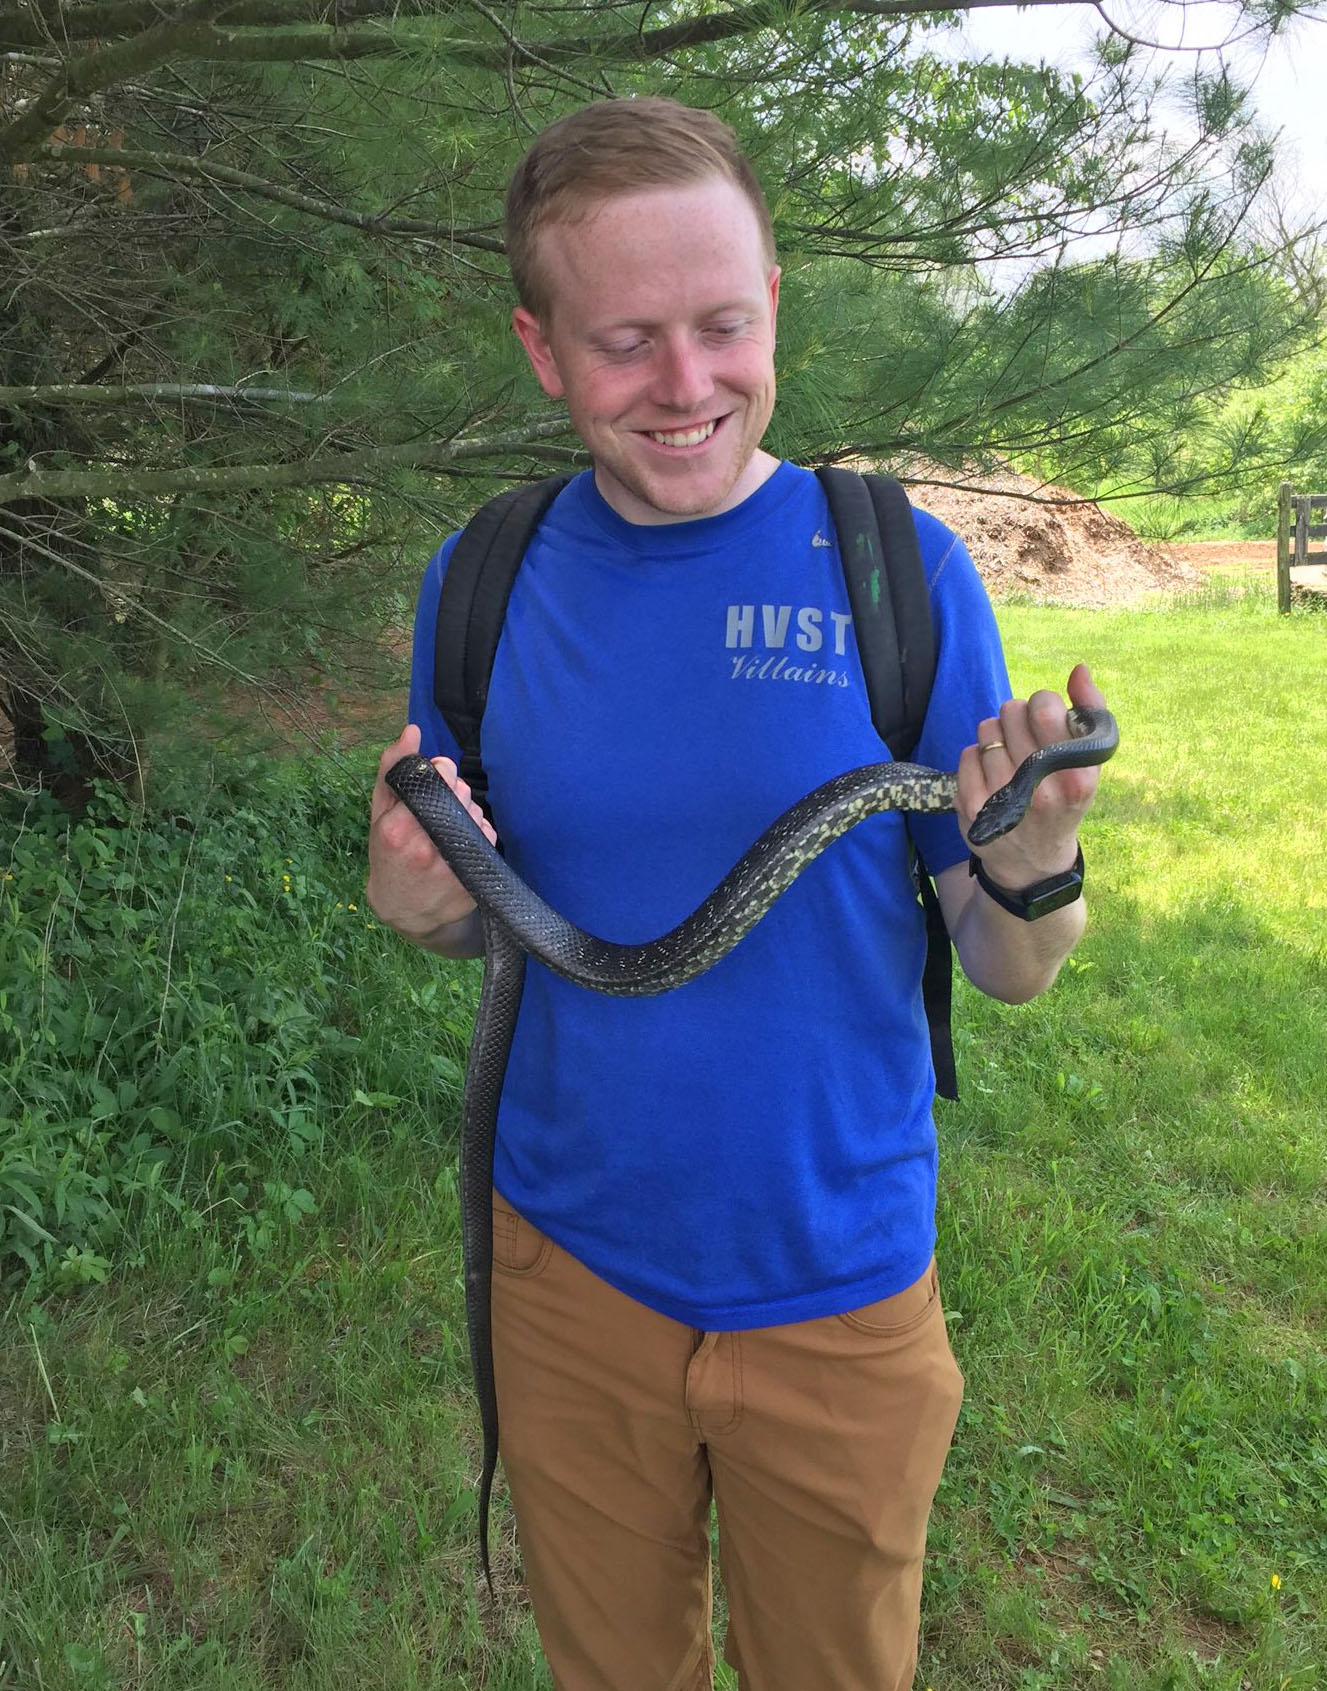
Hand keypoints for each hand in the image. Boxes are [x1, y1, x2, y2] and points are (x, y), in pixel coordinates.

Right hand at [366, 724, 498, 940]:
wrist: (404, 911)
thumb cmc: (388, 854)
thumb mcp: (379, 812)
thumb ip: (392, 769)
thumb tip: (412, 730)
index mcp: (399, 827)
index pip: (439, 778)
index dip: (442, 772)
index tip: (436, 777)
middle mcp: (427, 846)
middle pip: (461, 793)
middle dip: (454, 791)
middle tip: (437, 808)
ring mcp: (453, 865)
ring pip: (476, 813)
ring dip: (467, 812)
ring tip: (445, 829)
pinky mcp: (474, 877)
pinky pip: (487, 836)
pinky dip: (477, 832)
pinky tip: (460, 844)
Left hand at [956, 663, 1106, 889]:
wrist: (1034, 863)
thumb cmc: (1065, 798)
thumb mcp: (1088, 764)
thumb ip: (1091, 713)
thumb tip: (1079, 670)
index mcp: (1076, 776)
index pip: (1044, 708)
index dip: (1042, 703)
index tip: (1046, 719)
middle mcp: (1041, 789)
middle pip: (1012, 711)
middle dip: (1018, 716)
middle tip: (1026, 739)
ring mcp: (1003, 798)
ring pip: (987, 728)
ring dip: (997, 735)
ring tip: (1010, 758)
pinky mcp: (972, 806)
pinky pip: (967, 751)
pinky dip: (978, 755)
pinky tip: (992, 773)